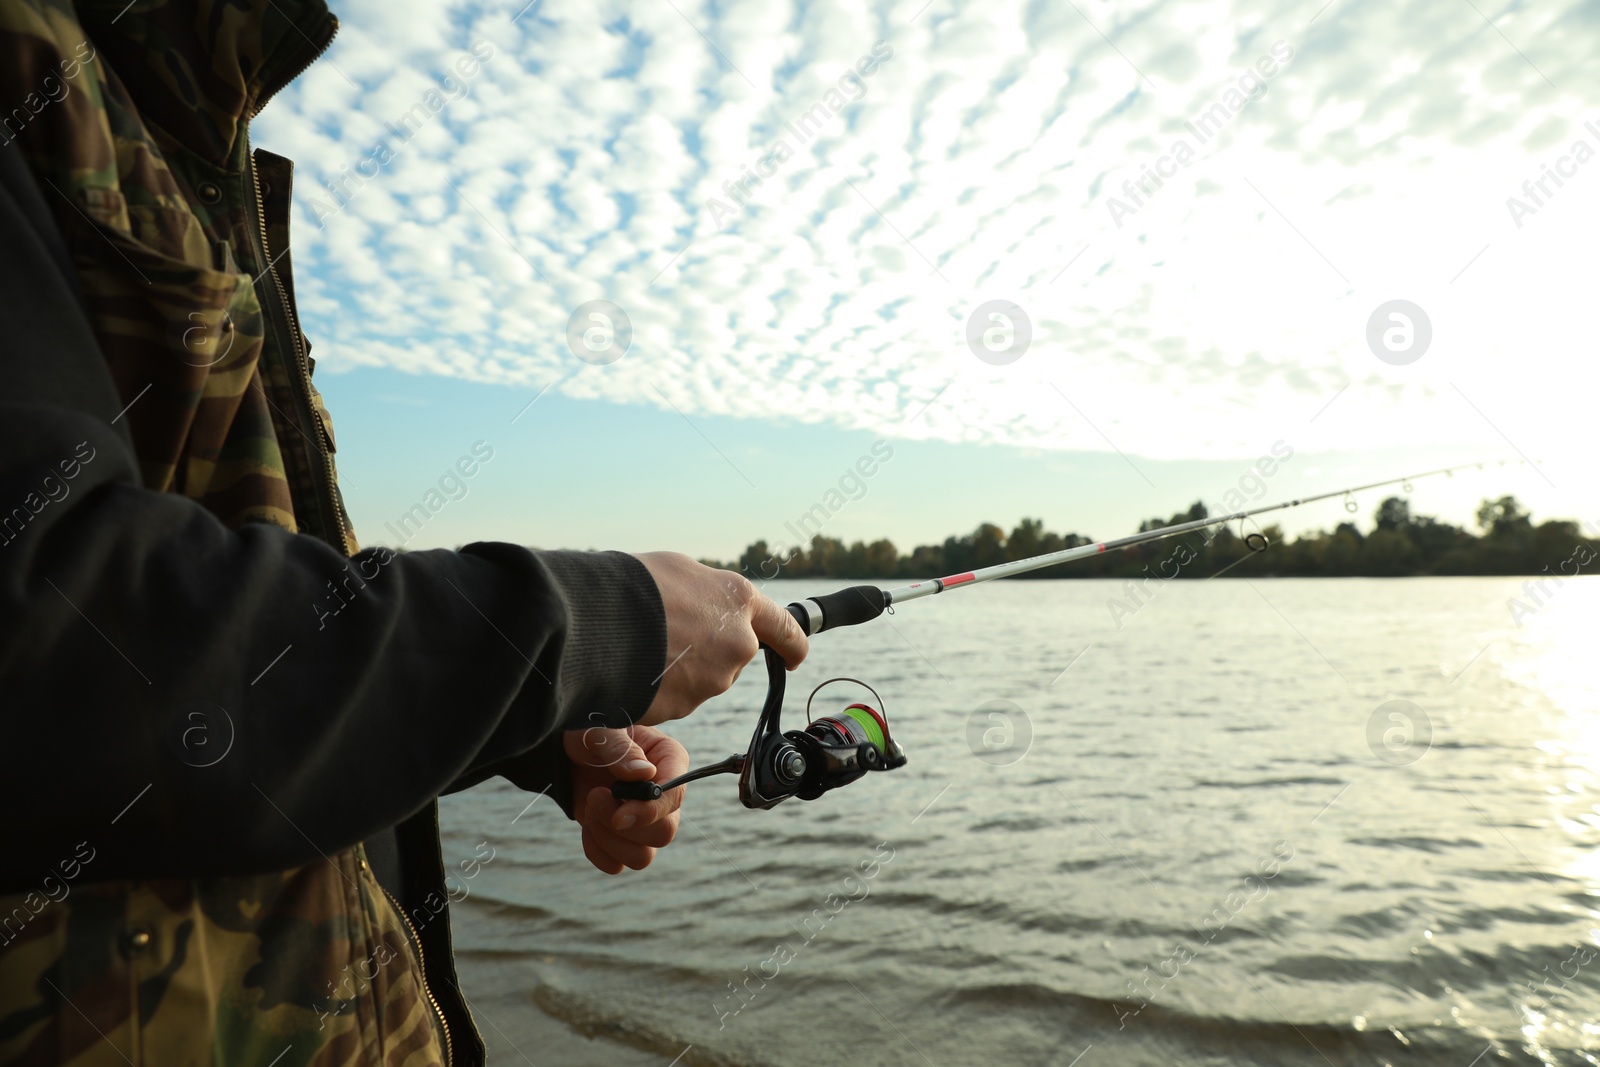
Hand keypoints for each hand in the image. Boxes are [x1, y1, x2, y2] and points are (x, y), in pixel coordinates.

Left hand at [566, 726, 688, 874]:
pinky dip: (597, 851)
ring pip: (642, 856)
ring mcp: (643, 820)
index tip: (619, 813)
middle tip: (594, 797)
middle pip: (664, 832)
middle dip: (625, 826)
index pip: (675, 795)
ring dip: (609, 839)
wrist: (565, 749)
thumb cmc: (589, 730)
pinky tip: (586, 825)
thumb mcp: (601, 730)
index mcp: (669, 760)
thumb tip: (645, 775)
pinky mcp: (621, 838)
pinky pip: (617, 864)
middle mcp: (662, 795)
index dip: (651, 811)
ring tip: (589, 806)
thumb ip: (622, 750)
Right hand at [633, 552, 806, 725]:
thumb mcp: (679, 571)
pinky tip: (634, 668)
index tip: (795, 655)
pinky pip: (675, 698)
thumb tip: (709, 608)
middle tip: (669, 633)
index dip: (792, 644)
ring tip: (642, 646)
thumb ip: (708, 593)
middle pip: (733, 656)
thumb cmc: (633, 585)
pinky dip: (659, 687)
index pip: (785, 629)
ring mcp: (712, 680)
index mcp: (739, 602)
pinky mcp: (684, 707)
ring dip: (681, 668)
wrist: (594, 623)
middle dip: (710, 650)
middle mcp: (736, 643)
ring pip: (702, 679)